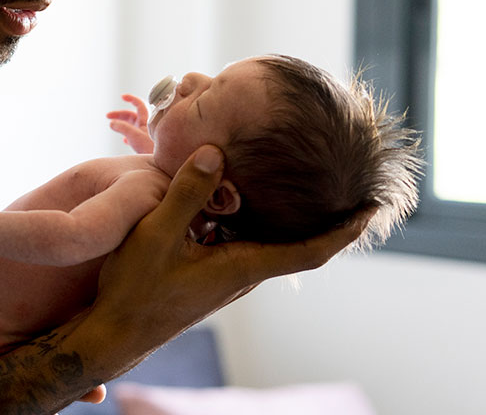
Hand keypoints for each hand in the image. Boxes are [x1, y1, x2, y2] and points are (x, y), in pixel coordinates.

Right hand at [92, 145, 371, 362]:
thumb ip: (186, 193)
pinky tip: (233, 198)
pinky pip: (240, 242)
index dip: (345, 230)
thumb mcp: (155, 236)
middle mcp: (242, 275)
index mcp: (242, 267)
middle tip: (343, 182)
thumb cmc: (134, 291)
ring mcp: (225, 277)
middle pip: (295, 243)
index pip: (311, 250)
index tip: (373, 210)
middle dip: (322, 217)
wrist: (112, 333)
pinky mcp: (207, 274)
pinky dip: (249, 220)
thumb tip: (215, 152)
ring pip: (265, 240)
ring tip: (292, 180)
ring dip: (282, 216)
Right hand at [106, 94, 153, 152]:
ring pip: (132, 126)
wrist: (162, 164)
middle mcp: (146, 126)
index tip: (122, 97)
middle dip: (119, 114)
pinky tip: (124, 140)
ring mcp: (145, 135)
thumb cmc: (151, 149)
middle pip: (132, 115)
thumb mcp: (134, 136)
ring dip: (121, 124)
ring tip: (112, 125)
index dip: (131, 99)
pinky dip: (127, 135)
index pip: (139, 105)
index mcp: (146, 121)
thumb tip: (111, 123)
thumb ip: (122, 128)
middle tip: (107, 116)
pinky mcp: (144, 145)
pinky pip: (134, 137)